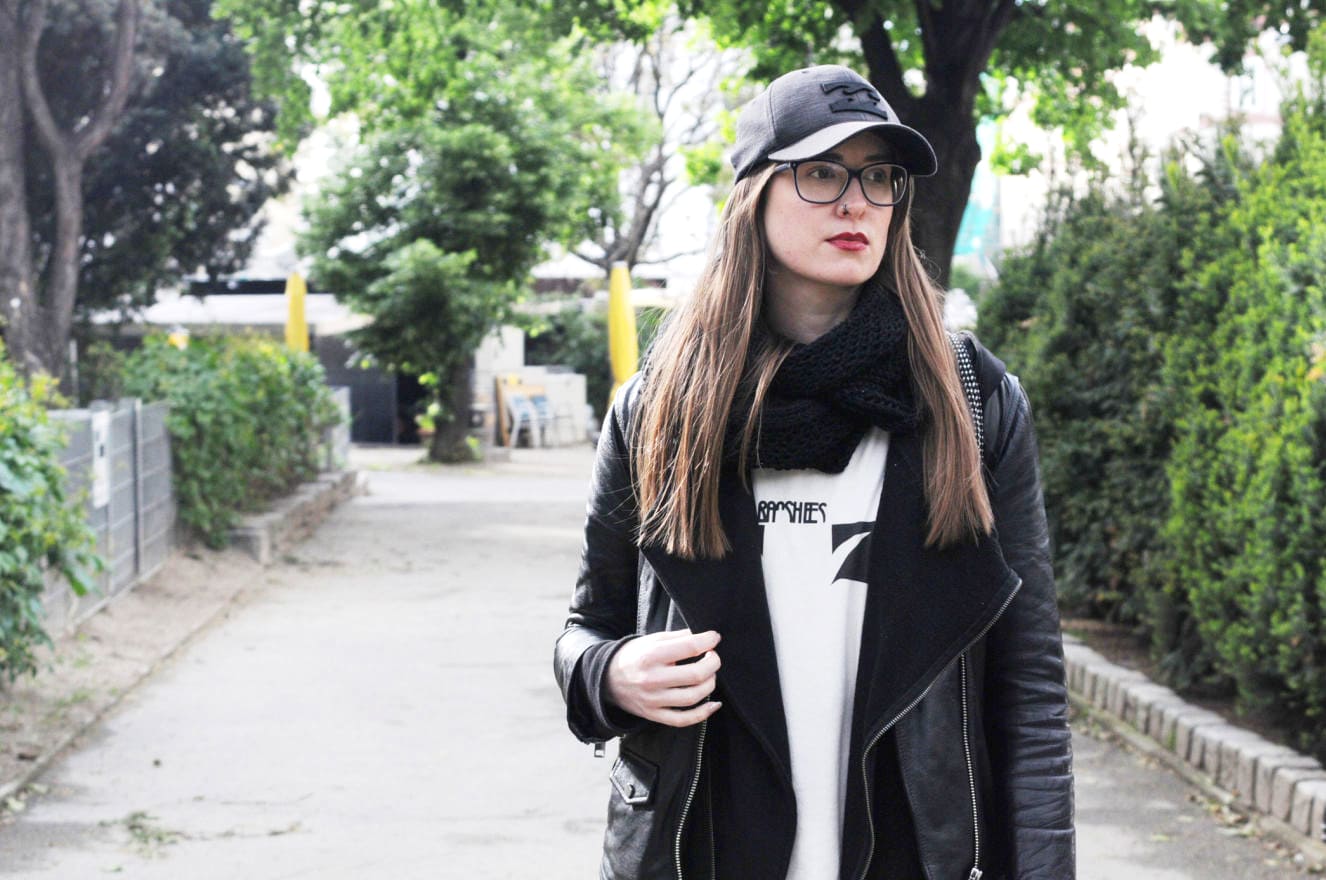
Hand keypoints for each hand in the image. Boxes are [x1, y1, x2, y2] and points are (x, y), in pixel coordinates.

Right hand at [606, 628, 722, 726]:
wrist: (606, 679)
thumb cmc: (632, 657)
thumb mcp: (650, 640)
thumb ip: (677, 638)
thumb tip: (704, 638)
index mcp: (651, 656)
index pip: (689, 647)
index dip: (708, 641)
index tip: (714, 638)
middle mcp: (652, 679)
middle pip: (696, 674)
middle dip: (713, 663)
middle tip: (713, 657)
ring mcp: (653, 700)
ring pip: (693, 696)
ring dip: (710, 684)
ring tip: (710, 675)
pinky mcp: (654, 715)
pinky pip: (683, 719)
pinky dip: (703, 713)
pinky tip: (714, 704)